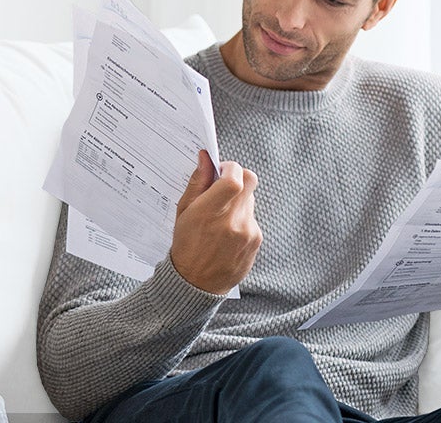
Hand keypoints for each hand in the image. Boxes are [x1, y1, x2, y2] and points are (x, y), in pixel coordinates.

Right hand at [169, 149, 261, 294]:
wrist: (196, 283)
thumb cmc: (186, 246)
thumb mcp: (183, 212)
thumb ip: (197, 183)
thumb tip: (206, 159)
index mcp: (210, 212)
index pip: (235, 177)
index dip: (230, 168)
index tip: (222, 170)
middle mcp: (233, 221)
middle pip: (250, 181)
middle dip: (237, 178)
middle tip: (223, 187)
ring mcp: (248, 232)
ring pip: (250, 200)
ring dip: (238, 201)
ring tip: (220, 217)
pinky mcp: (257, 241)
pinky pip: (252, 218)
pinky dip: (242, 219)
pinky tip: (227, 233)